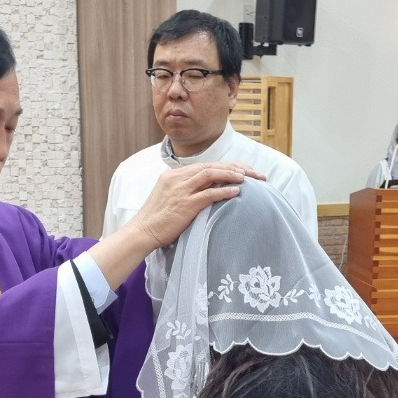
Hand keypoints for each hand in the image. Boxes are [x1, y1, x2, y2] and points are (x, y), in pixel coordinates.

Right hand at [132, 161, 265, 249]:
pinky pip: (208, 194)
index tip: (243, 170)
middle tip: (254, 173)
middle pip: (211, 166)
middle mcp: (177, 178)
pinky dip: (224, 191)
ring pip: (210, 174)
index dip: (226, 166)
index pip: (205, 165)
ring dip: (231, 174)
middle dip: (235, 167)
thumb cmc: (157, 220)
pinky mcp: (184, 204)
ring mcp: (180, 190)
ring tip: (247, 178)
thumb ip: (185, 190)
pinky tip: (236, 192)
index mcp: (174, 175)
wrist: (142, 232)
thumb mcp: (169, 198)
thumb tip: (207, 191)